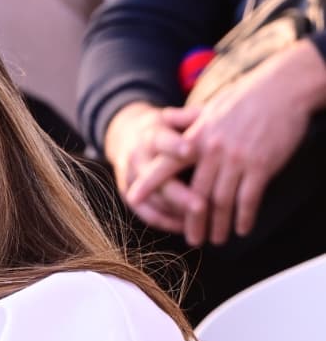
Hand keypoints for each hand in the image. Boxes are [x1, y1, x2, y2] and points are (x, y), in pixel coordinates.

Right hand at [104, 101, 205, 235]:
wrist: (128, 135)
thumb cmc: (167, 128)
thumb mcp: (176, 118)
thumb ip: (193, 118)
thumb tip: (212, 113)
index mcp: (150, 135)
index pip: (161, 140)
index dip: (174, 146)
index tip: (190, 150)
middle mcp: (137, 158)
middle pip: (158, 180)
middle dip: (180, 194)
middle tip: (201, 206)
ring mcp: (131, 178)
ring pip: (154, 200)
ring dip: (178, 214)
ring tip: (204, 223)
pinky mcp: (129, 195)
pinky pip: (148, 215)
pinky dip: (167, 223)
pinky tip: (188, 227)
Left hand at [126, 42, 325, 246]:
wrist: (281, 89)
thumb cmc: (247, 96)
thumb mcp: (212, 106)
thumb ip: (189, 119)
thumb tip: (166, 117)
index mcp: (197, 137)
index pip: (167, 164)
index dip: (149, 182)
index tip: (133, 197)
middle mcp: (213, 151)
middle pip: (196, 195)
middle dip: (193, 221)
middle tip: (192, 239)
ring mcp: (236, 159)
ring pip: (222, 202)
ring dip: (219, 225)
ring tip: (217, 239)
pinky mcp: (261, 165)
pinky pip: (248, 198)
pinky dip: (244, 217)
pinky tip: (242, 228)